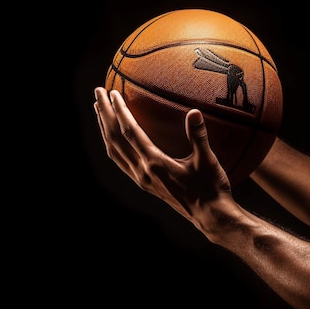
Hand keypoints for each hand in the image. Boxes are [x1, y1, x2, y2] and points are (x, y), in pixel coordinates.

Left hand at [93, 87, 231, 223]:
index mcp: (156, 164)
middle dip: (105, 115)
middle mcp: (143, 172)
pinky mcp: (145, 185)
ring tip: (100, 111)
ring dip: (105, 129)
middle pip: (116, 139)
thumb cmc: (211, 188)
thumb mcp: (207, 161)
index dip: (119, 111)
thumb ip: (199, 136)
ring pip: (115, 151)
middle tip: (98, 92)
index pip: (130, 132)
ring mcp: (142, 180)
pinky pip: (122, 161)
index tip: (112, 92)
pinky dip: (114, 145)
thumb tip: (194, 112)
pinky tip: (114, 138)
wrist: (210, 216)